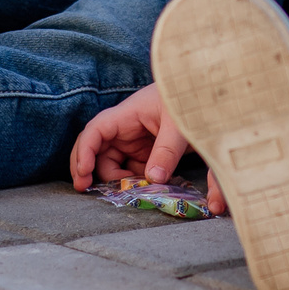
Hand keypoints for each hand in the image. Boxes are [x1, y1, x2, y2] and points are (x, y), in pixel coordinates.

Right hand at [70, 84, 190, 190]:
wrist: (204, 97)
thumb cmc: (188, 101)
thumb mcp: (179, 126)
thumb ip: (167, 151)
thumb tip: (152, 179)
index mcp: (127, 115)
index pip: (96, 130)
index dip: (84, 150)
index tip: (84, 172)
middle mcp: (125, 128)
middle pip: (95, 149)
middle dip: (86, 167)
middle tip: (85, 188)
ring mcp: (134, 142)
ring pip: (112, 163)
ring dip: (115, 179)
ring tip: (129, 191)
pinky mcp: (145, 152)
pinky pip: (130, 170)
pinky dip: (132, 182)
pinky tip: (142, 189)